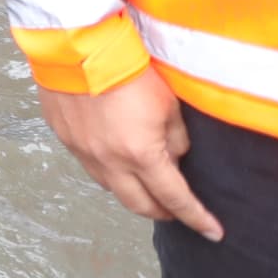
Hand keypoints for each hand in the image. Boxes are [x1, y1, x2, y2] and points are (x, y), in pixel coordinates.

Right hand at [39, 70, 221, 237]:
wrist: (80, 46)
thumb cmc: (128, 69)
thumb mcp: (169, 105)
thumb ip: (176, 139)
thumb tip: (175, 157)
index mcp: (141, 155)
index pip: (175, 199)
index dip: (196, 218)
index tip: (212, 231)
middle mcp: (109, 162)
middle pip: (140, 206)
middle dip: (163, 212)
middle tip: (177, 210)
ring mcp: (83, 152)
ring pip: (112, 189)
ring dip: (133, 191)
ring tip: (146, 182)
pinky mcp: (65, 138)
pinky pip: (90, 166)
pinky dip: (108, 170)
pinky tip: (116, 156)